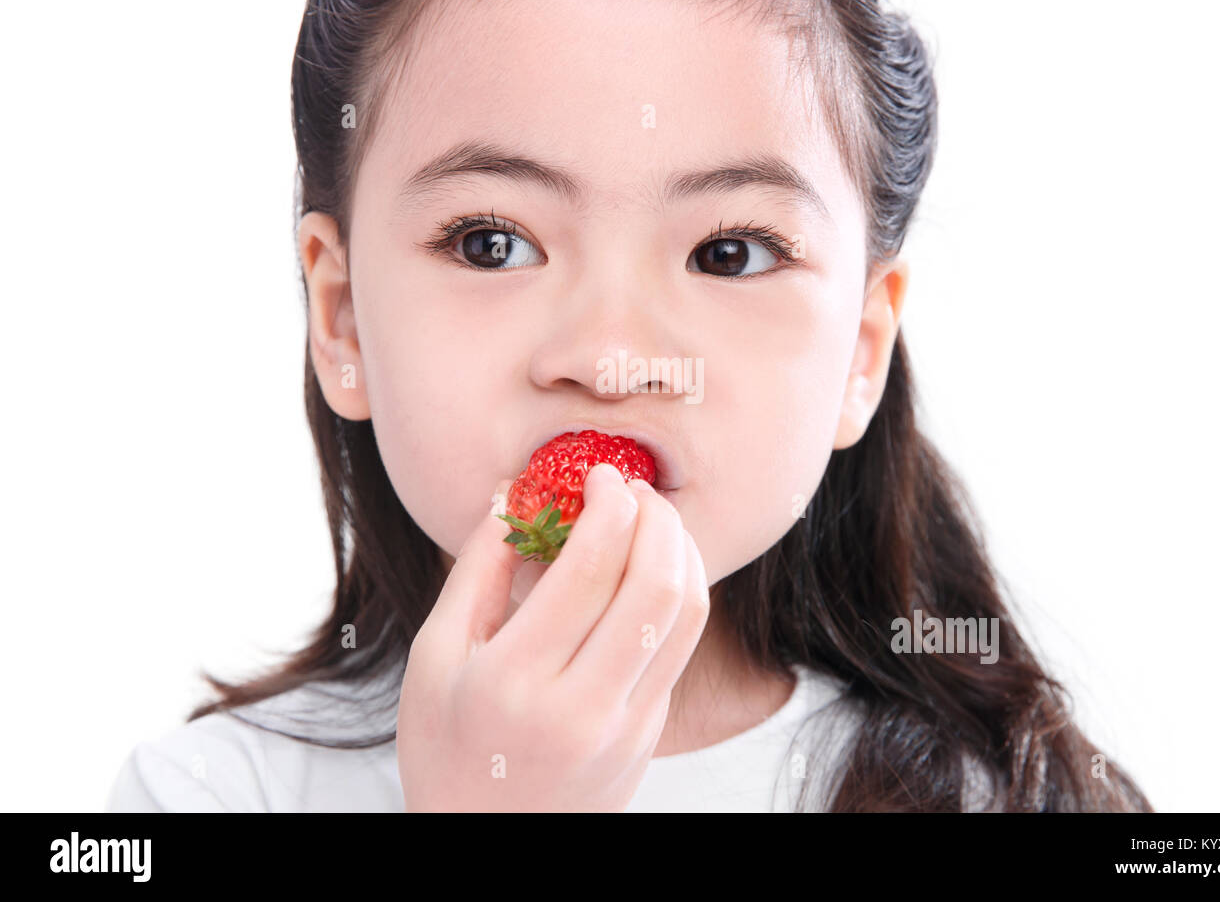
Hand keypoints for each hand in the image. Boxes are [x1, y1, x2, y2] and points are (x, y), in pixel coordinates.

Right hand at [397, 463, 709, 810]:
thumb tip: (514, 494)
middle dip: (656, 519)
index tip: (602, 475)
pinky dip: (679, 592)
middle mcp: (581, 706)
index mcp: (515, 680)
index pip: (589, 571)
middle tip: (635, 489)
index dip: (608, 506)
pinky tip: (656, 567)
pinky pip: (680, 646)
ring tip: (654, 521)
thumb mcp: (434, 658)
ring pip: (685, 615)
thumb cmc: (446, 748)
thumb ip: (477, 572)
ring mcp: (625, 726)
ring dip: (682, 551)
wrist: (484, 844)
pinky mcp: (649, 734)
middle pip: (654, 587)